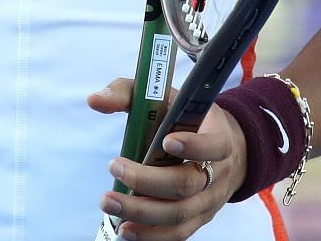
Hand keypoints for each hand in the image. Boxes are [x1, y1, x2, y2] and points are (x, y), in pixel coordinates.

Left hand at [88, 78, 247, 239]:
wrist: (227, 149)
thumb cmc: (189, 119)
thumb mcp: (169, 98)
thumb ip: (131, 93)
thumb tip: (94, 100)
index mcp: (219, 138)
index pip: (214, 145)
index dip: (193, 146)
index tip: (166, 140)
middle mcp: (218, 174)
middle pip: (186, 184)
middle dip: (147, 181)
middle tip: (114, 168)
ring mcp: (209, 201)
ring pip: (178, 214)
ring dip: (141, 213)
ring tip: (110, 204)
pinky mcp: (198, 219)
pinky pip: (177, 234)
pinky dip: (150, 235)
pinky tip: (125, 229)